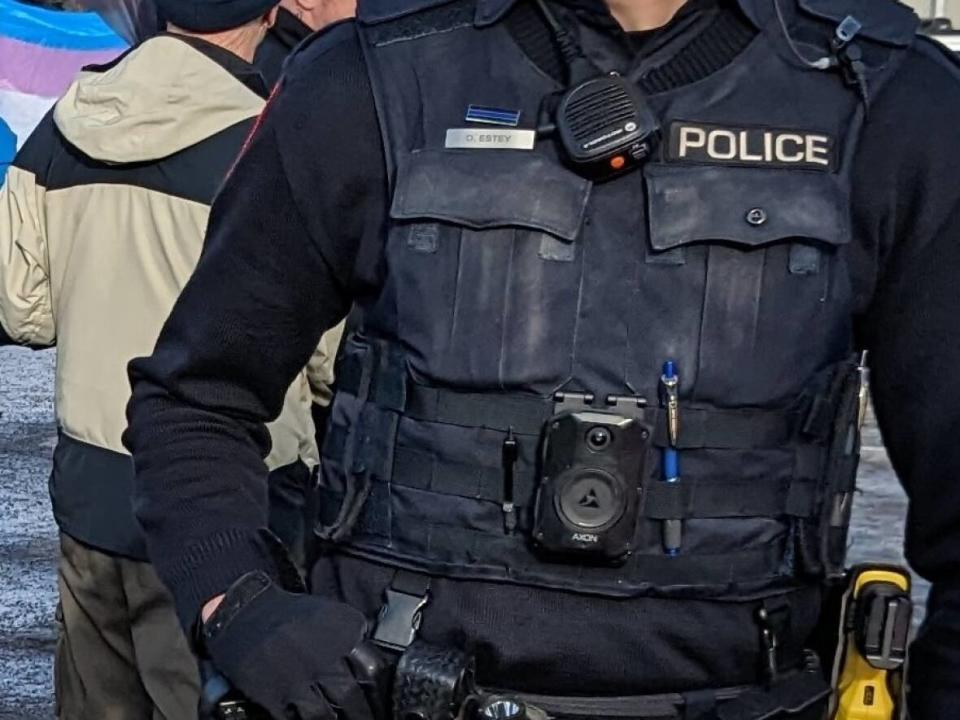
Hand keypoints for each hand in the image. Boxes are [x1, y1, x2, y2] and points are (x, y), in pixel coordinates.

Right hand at [202, 571, 382, 719]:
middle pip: (350, 696)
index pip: (370, 671)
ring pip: (325, 714)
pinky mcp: (274, 695)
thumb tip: (369, 661)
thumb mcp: (329, 614)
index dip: (375, 690)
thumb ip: (351, 636)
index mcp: (341, 636)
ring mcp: (298, 679)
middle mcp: (322, 658)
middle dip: (359, 711)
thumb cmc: (289, 614)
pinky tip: (307, 716)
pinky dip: (303, 719)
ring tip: (335, 718)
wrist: (246, 612)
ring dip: (332, 718)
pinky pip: (295, 718)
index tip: (376, 699)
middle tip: (363, 716)